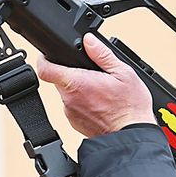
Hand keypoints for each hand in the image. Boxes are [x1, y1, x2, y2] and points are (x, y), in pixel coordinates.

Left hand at [35, 33, 154, 137]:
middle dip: (72, 74)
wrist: (131, 136)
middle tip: (91, 75)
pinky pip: (73, 107)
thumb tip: (88, 40)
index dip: (44, 59)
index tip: (49, 56)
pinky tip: (100, 104)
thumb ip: (102, 54)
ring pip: (67, 93)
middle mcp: (69, 99)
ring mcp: (70, 113)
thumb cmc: (130, 107)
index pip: (46, 69)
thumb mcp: (123, 73)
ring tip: (100, 92)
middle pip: (59, 79)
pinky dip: (83, 103)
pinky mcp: (75, 123)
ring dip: (79, 89)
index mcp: (78, 83)